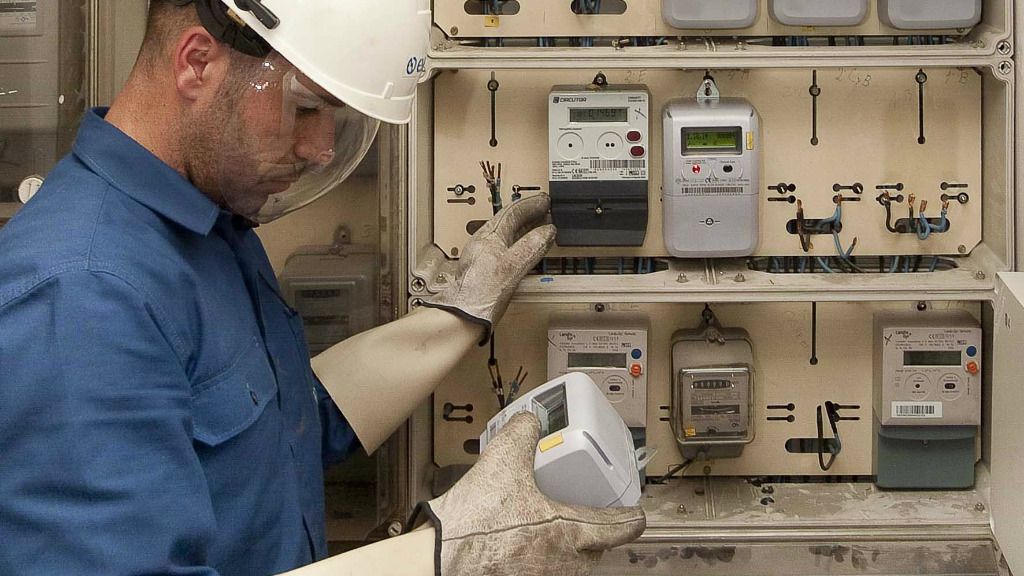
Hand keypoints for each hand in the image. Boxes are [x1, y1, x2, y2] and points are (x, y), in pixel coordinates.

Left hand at [421, 195, 554, 339]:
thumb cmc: (482, 293)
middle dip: (528, 214)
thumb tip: (547, 231)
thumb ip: (531, 246)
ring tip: (539, 227)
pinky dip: (519, 244)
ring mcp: (482, 256)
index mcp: (489, 236)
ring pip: (506, 234)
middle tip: (544, 211)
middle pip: (508, 221)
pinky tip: (524, 251)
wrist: (463, 316)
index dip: (530, 205)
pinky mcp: (483, 270)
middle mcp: (484, 242)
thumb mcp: (513, 266)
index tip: (545, 201)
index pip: (512, 211)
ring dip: (524, 229)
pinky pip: (505, 248)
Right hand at [421, 412, 645, 575]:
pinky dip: (540, 556)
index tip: (634, 513)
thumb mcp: (502, 463)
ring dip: (566, 545)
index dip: (630, 515)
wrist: (440, 560)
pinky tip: (519, 542)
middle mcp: (566, 563)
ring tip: (547, 526)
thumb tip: (528, 421)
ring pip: (571, 562)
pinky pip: (545, 570)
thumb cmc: (473, 525)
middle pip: (597, 548)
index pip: (622, 527)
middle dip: (591, 529)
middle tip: (579, 510)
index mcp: (573, 532)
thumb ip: (522, 434)